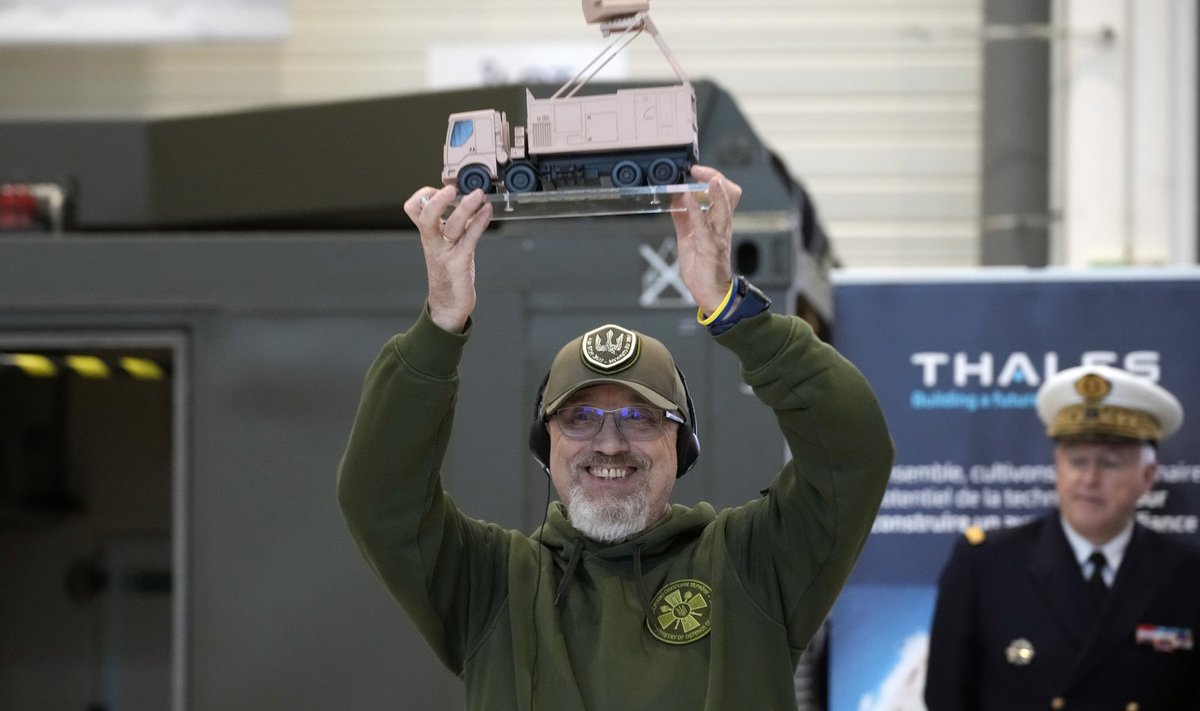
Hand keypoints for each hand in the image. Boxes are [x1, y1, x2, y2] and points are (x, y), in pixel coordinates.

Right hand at [403, 185, 492, 332]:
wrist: (449, 304)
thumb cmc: (449, 272)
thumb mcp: (448, 244)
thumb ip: (456, 224)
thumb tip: (469, 202)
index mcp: (428, 235)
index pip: (414, 209)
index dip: (424, 194)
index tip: (441, 187)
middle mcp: (433, 242)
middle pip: (425, 217)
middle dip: (438, 200)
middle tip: (451, 189)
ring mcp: (445, 253)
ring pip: (452, 226)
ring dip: (466, 208)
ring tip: (479, 195)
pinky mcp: (460, 262)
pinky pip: (470, 238)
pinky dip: (480, 222)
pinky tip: (487, 212)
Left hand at [671, 165, 740, 315]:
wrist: (710, 293)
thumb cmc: (702, 267)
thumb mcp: (688, 237)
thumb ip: (683, 217)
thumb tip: (676, 198)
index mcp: (717, 221)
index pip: (724, 191)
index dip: (712, 176)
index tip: (696, 170)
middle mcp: (721, 225)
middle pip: (731, 193)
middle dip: (716, 177)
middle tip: (698, 170)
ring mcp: (718, 236)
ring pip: (725, 207)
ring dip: (715, 191)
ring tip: (707, 178)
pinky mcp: (711, 248)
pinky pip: (705, 227)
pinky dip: (696, 212)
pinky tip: (688, 203)